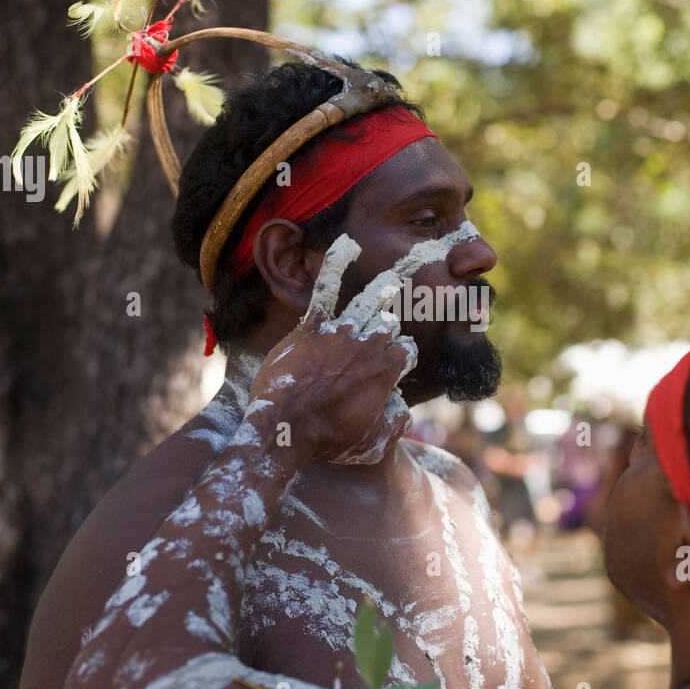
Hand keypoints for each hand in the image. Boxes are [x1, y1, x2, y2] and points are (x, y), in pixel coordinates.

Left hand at [248, 235, 417, 462]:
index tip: (396, 362)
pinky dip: (337, 264)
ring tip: (401, 269)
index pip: (406, 350)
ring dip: (386, 286)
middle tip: (387, 327)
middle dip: (389, 326)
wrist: (283, 430)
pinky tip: (346, 243)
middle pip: (389, 325)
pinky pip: (325, 290)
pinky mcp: (311, 327)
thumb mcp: (371, 445)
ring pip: (369, 302)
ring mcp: (340, 333)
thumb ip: (394, 426)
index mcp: (386, 371)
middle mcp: (368, 346)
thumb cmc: (326, 442)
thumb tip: (402, 413)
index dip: (402, 356)